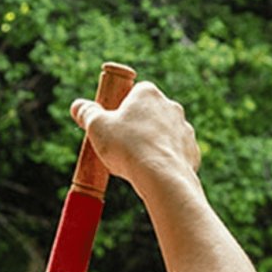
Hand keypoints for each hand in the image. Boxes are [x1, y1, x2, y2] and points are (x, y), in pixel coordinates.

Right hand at [70, 82, 200, 193]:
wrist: (163, 177)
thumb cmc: (128, 147)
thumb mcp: (97, 127)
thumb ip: (87, 113)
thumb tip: (78, 106)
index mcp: (148, 94)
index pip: (132, 94)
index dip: (119, 109)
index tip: (110, 125)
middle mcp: (171, 106)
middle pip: (148, 114)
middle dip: (135, 128)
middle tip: (120, 146)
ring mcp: (185, 129)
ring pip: (162, 135)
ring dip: (150, 145)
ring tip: (136, 162)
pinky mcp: (192, 152)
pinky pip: (174, 155)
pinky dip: (163, 162)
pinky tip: (152, 173)